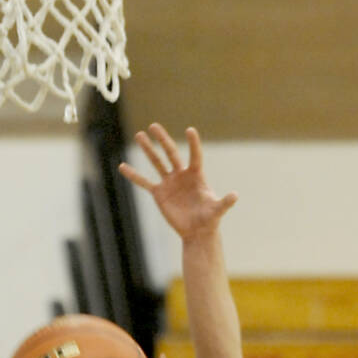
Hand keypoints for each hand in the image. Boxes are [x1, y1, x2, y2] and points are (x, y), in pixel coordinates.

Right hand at [119, 124, 237, 241]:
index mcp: (196, 175)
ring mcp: (169, 182)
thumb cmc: (209, 219)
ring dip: (148, 150)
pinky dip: (134, 175)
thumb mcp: (217, 210)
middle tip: (153, 126)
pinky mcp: (159, 193)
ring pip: (157, 163)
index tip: (190, 130)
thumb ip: (224, 202)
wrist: (197, 231)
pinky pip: (144, 182)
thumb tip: (235, 196)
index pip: (195, 155)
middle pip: (171, 153)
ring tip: (139, 135)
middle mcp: (181, 175)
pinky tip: (122, 166)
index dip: (193, 144)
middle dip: (162, 140)